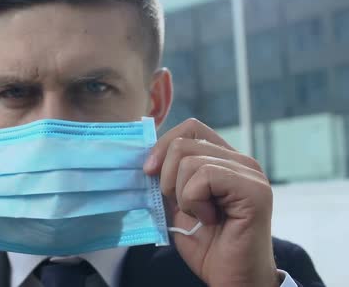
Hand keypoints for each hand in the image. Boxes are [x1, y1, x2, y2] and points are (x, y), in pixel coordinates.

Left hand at [144, 119, 279, 286]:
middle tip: (185, 207)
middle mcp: (241, 161)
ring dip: (183, 195)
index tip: (148, 172)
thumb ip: (167, 177)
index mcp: (225, 159)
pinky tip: (210, 219)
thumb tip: (146, 156)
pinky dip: (195, 201)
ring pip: (191, 160)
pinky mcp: (254, 189)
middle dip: (168, 178)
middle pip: (184, 142)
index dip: (163, 145)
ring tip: (201, 216)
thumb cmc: (206, 245)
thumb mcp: (177, 203)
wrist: (230, 278)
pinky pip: (205, 176)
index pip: (190, 128)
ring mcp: (250, 173)